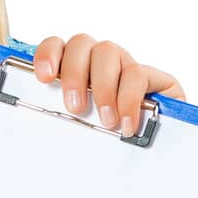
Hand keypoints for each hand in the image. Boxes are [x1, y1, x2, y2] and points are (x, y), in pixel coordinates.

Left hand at [31, 34, 185, 133]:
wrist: (156, 154)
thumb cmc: (110, 142)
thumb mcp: (81, 129)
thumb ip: (64, 118)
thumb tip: (41, 123)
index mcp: (75, 69)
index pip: (56, 45)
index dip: (48, 55)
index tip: (44, 77)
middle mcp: (99, 60)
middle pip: (81, 44)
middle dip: (74, 74)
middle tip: (75, 108)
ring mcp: (127, 65)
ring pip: (108, 52)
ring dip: (102, 87)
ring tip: (106, 120)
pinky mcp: (155, 77)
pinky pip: (137, 75)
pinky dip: (128, 100)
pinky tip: (127, 124)